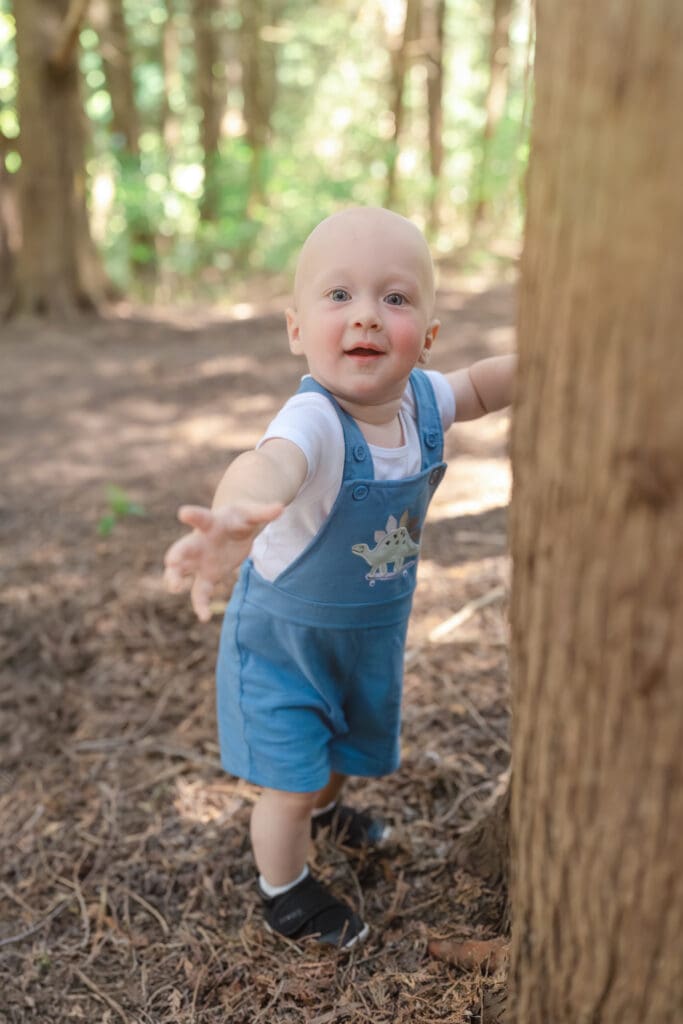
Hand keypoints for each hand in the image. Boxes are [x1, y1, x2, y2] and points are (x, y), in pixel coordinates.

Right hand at [163, 501, 282, 621]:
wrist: (233, 528)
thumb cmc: (240, 518)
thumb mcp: (251, 513)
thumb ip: (264, 512)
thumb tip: (280, 507)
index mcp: (211, 523)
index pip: (201, 517)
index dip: (193, 515)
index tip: (183, 513)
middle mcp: (200, 542)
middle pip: (185, 547)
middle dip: (177, 554)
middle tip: (171, 561)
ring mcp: (199, 560)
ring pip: (182, 571)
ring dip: (175, 579)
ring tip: (175, 588)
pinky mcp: (206, 576)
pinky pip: (199, 592)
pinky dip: (200, 604)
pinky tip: (204, 617)